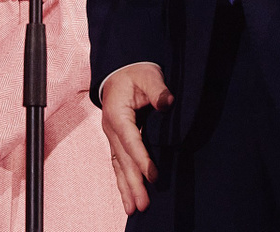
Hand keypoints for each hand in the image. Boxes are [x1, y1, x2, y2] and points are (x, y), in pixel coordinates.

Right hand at [99, 63, 172, 214]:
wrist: (119, 71)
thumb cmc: (135, 72)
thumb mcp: (148, 75)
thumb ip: (158, 89)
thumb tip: (167, 103)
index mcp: (117, 113)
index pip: (130, 140)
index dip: (141, 158)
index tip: (153, 175)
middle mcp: (111, 129)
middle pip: (122, 159)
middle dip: (132, 183)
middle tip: (143, 204)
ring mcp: (112, 137)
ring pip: (118, 166)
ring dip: (126, 188)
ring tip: (134, 209)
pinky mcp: (117, 141)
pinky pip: (118, 164)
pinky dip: (123, 181)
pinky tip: (128, 197)